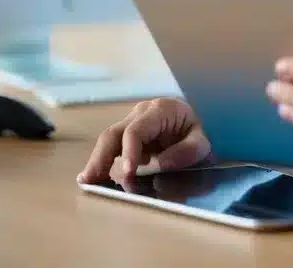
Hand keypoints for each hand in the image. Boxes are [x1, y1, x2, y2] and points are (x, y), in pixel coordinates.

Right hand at [77, 98, 211, 188]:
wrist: (198, 124)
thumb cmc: (199, 132)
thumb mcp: (203, 141)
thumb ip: (187, 151)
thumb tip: (160, 164)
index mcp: (159, 110)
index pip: (135, 131)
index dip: (129, 152)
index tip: (129, 173)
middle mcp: (141, 113)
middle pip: (113, 134)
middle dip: (101, 157)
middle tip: (91, 179)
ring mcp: (131, 122)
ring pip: (108, 141)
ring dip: (99, 162)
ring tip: (89, 182)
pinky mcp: (127, 135)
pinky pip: (112, 148)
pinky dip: (103, 163)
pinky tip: (93, 178)